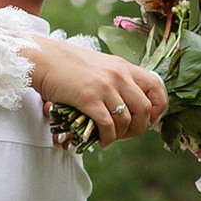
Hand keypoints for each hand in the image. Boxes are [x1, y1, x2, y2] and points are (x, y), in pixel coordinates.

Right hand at [29, 35, 168, 143]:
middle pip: (145, 109)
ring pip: (126, 120)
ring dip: (120, 135)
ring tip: (110, 138)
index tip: (148, 120)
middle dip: (139, 128)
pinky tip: (100, 141)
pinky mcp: (88, 98)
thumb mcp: (99, 67)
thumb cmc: (67, 66)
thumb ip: (116, 82)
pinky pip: (107, 126)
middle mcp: (119, 75)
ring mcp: (104, 86)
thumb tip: (127, 106)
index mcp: (124, 67)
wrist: (42, 59)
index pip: (156, 87)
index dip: (158, 109)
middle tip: (126, 134)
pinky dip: (107, 139)